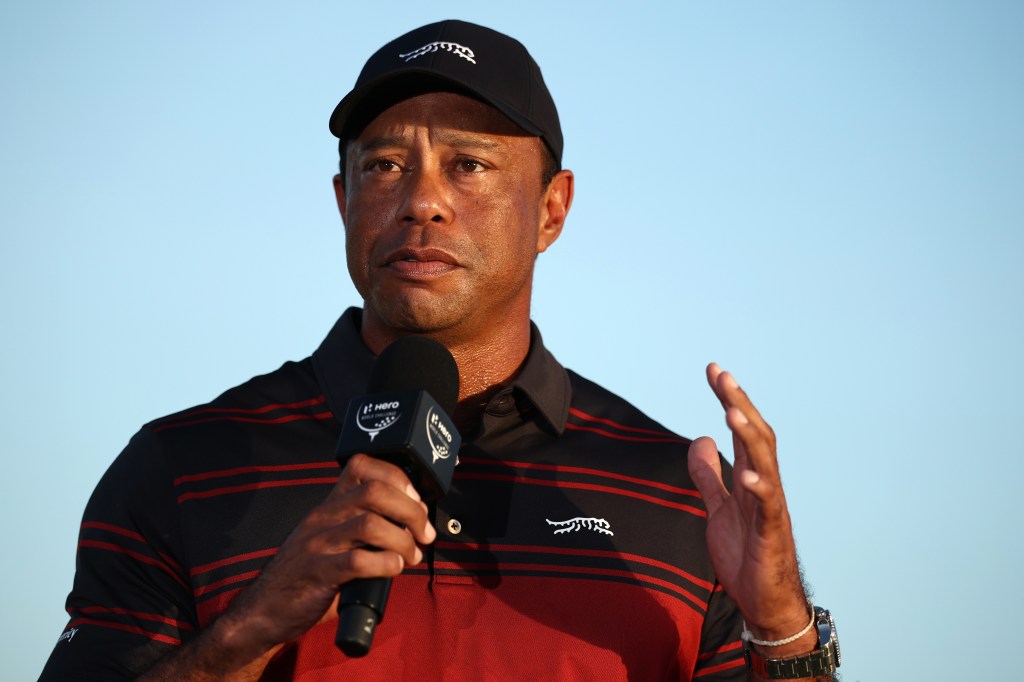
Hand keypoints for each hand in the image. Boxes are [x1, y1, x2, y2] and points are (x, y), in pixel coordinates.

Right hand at [202, 454, 435, 671]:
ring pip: (370, 524)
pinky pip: (358, 561)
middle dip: (411, 511)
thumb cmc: (306, 576)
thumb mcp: (331, 539)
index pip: (362, 466)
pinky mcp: (318, 573)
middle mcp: (323, 517)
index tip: (415, 500)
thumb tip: (413, 523)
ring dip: (402, 540)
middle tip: (423, 533)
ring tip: (411, 555)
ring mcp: (318, 544)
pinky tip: (392, 570)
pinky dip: (385, 564)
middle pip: (375, 492)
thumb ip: (363, 527)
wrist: (263, 611)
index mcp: (329, 505)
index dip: (398, 477)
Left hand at [687, 363, 812, 653]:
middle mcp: (765, 487)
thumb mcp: (716, 508)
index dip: (729, 399)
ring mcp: (771, 510)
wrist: (765, 604)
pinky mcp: (771, 537)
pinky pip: (768, 509)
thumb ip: (708, 475)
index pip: (741, 430)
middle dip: (739, 404)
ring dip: (749, 437)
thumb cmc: (747, 555)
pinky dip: (759, 490)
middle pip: (757, 437)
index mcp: (751, 478)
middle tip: (722, 375)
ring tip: (732, 411)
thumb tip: (699, 439)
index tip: (714, 370)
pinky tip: (746, 475)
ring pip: (766, 465)